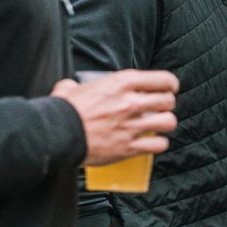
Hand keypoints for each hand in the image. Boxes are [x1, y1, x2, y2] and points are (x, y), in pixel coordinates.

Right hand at [54, 69, 178, 164]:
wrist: (56, 135)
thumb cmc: (62, 111)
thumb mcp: (70, 88)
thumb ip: (77, 85)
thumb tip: (71, 87)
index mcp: (121, 83)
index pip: (163, 79)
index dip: (170, 84)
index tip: (168, 88)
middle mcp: (131, 102)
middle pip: (168, 101)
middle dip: (166, 105)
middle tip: (160, 109)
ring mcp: (131, 125)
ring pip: (169, 122)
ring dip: (165, 124)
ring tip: (158, 126)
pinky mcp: (129, 147)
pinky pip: (159, 145)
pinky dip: (158, 144)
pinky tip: (152, 143)